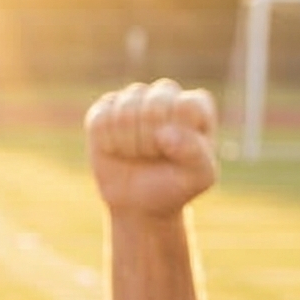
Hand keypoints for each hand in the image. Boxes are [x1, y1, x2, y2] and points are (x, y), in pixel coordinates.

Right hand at [84, 81, 218, 217]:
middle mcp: (166, 94)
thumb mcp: (198, 177)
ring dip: (128, 143)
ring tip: (135, 154)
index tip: (175, 155)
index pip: (185, 107)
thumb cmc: (173, 186)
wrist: (139, 204)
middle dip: (150, 142)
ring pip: (125, 110)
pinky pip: (100, 119)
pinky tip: (116, 149)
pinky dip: (107, 142)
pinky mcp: (106, 108)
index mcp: (195, 106)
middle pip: (154, 106)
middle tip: (153, 157)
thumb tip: (163, 133)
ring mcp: (134, 98)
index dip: (176, 136)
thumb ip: (195, 153)